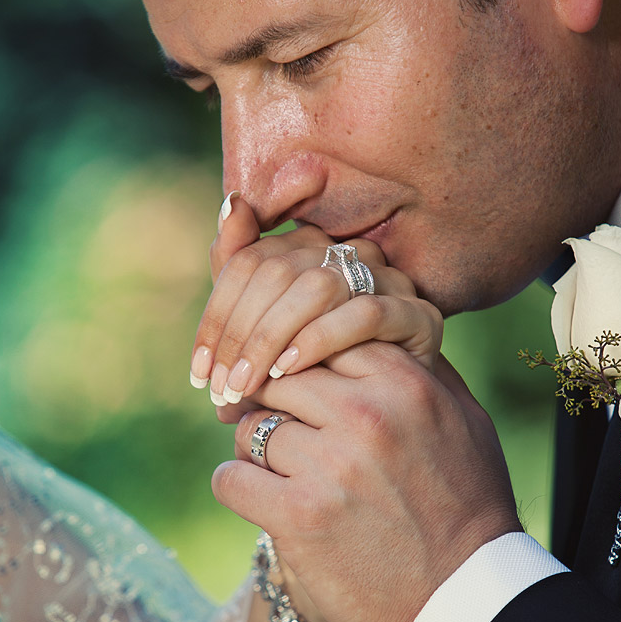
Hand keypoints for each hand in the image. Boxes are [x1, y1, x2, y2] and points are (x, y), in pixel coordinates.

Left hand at [190, 193, 442, 405]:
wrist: (392, 419)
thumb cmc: (322, 379)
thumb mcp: (271, 343)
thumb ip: (242, 286)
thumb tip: (230, 203)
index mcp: (312, 246)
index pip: (248, 262)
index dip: (216, 317)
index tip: (200, 373)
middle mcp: (351, 253)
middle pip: (276, 272)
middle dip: (239, 335)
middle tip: (221, 388)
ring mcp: (390, 282)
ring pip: (317, 288)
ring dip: (271, 339)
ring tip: (249, 385)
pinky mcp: (420, 315)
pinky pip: (364, 314)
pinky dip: (320, 339)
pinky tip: (290, 370)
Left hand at [211, 344, 521, 621]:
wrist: (464, 597)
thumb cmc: (469, 506)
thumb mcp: (466, 422)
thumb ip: (423, 370)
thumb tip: (378, 333)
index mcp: (406, 384)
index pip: (325, 340)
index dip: (306, 365)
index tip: (299, 389)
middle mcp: (367, 415)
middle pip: (280, 379)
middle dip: (273, 404)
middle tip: (276, 431)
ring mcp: (330, 466)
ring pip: (251, 428)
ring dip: (255, 450)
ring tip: (278, 474)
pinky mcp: (298, 517)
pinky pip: (231, 478)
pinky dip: (237, 487)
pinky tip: (259, 499)